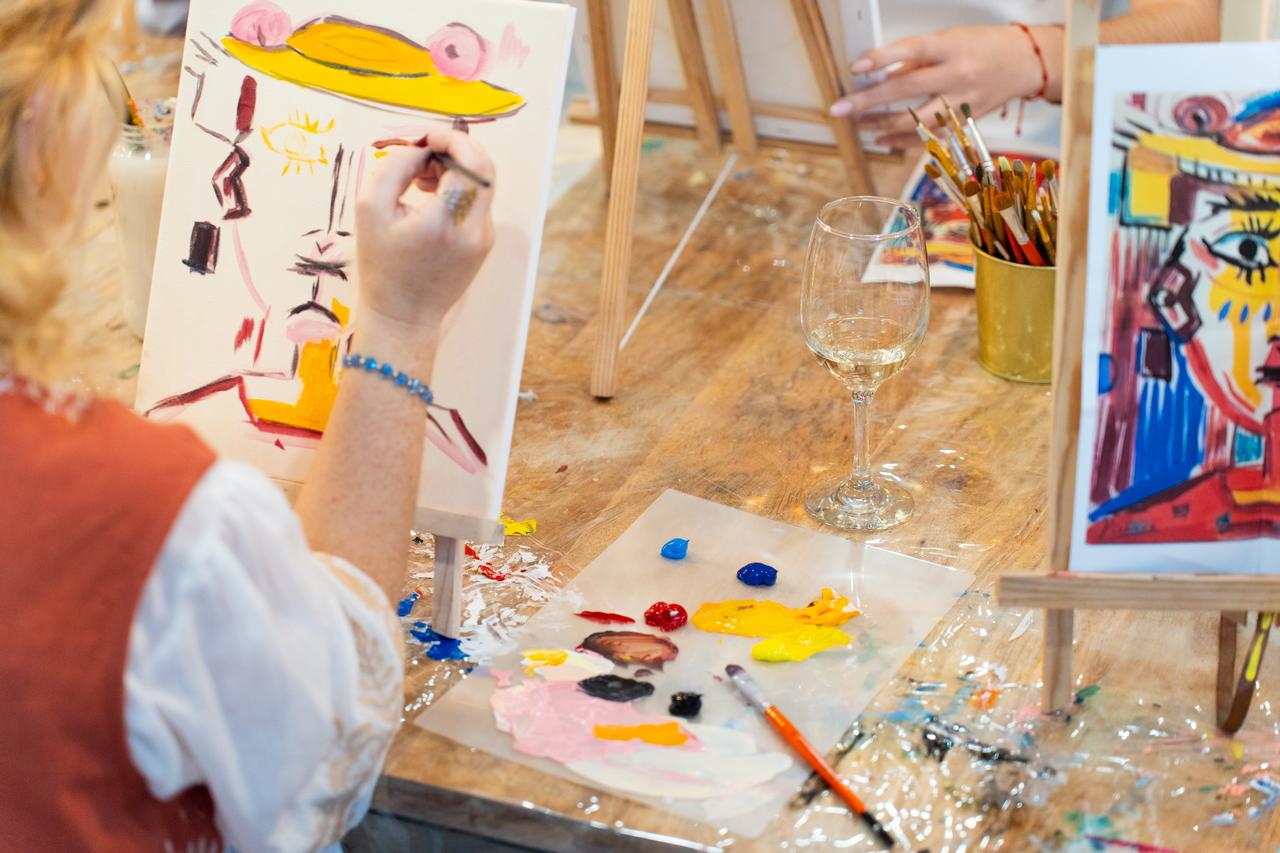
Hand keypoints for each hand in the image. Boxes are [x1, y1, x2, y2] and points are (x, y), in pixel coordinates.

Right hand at [354, 129, 494, 344]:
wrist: (403, 317)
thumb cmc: (382, 266)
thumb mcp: (371, 210)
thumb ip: (395, 167)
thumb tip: (422, 146)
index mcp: (446, 221)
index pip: (471, 161)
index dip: (451, 139)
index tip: (425, 139)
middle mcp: (474, 229)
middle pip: (484, 167)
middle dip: (454, 150)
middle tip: (422, 157)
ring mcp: (484, 237)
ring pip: (483, 182)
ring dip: (455, 168)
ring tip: (420, 180)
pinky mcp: (484, 242)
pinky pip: (478, 201)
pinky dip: (458, 188)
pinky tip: (430, 199)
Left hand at [829, 25, 1058, 148]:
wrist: (1024, 63)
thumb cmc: (982, 46)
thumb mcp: (950, 40)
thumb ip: (917, 59)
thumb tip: (884, 76)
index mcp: (951, 48)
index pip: (912, 50)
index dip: (882, 58)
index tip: (856, 68)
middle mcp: (957, 74)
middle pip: (906, 90)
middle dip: (869, 101)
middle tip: (840, 108)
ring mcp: (961, 101)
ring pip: (916, 120)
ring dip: (882, 125)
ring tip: (859, 125)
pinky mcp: (964, 121)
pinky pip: (929, 136)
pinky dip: (903, 140)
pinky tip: (883, 139)